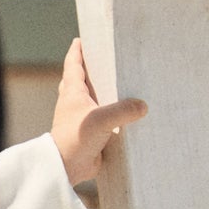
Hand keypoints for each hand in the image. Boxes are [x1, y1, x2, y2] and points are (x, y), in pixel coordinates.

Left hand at [51, 39, 146, 185]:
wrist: (65, 168)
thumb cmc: (75, 139)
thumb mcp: (101, 120)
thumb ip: (123, 110)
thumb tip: (143, 106)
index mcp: (72, 93)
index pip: (73, 65)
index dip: (77, 51)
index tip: (81, 39)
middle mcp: (75, 103)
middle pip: (81, 80)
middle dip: (90, 69)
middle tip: (105, 58)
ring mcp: (82, 119)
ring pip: (92, 100)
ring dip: (103, 92)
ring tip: (122, 84)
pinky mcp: (90, 134)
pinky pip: (102, 119)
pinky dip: (111, 114)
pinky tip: (126, 114)